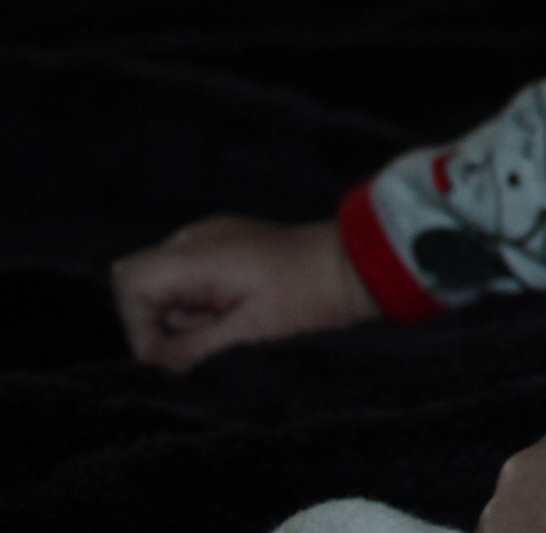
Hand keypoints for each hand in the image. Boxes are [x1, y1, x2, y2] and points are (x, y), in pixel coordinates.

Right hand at [111, 214, 380, 370]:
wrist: (361, 267)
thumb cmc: (310, 299)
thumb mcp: (248, 335)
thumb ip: (190, 350)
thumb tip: (151, 363)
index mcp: (197, 252)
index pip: (129, 284)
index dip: (140, 327)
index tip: (177, 355)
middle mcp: (198, 237)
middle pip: (147, 289)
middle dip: (172, 325)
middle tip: (221, 335)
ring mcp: (214, 239)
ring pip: (172, 291)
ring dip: (195, 318)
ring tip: (244, 321)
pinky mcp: (230, 248)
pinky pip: (197, 282)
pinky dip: (211, 305)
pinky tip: (248, 309)